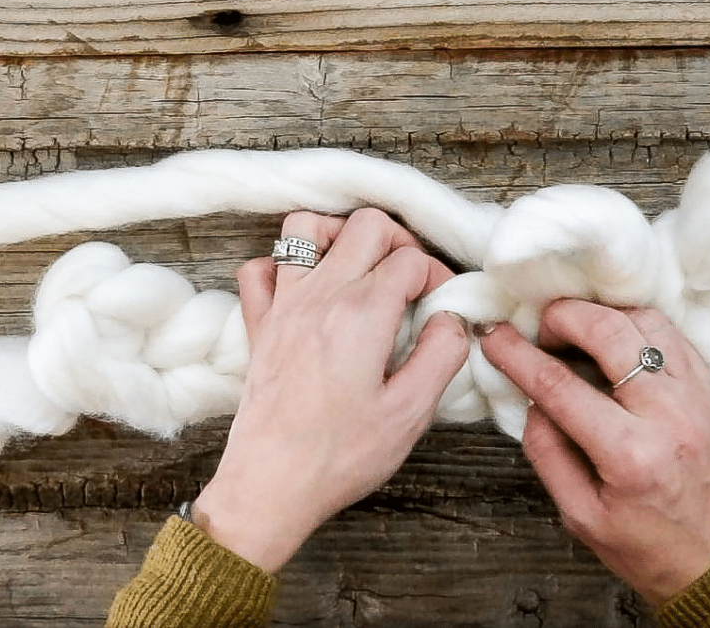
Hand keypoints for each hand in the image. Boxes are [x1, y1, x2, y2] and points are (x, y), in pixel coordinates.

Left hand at [193, 208, 469, 572]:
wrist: (271, 484)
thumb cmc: (339, 455)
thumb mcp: (411, 412)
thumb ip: (442, 355)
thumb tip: (451, 320)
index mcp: (362, 314)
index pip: (411, 260)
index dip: (436, 276)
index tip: (441, 306)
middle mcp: (319, 296)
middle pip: (365, 225)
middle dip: (399, 241)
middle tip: (410, 278)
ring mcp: (282, 306)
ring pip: (304, 227)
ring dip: (339, 235)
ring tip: (360, 266)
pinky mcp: (258, 326)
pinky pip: (259, 269)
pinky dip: (282, 265)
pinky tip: (305, 288)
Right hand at [480, 298, 709, 604]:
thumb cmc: (651, 550)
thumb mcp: (580, 515)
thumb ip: (547, 452)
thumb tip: (532, 402)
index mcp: (629, 454)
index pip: (558, 385)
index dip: (517, 355)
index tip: (494, 337)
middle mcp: (669, 416)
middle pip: (608, 332)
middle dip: (562, 317)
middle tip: (541, 331)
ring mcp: (700, 399)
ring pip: (646, 322)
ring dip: (603, 317)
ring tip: (577, 335)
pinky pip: (674, 338)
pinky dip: (637, 329)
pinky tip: (615, 344)